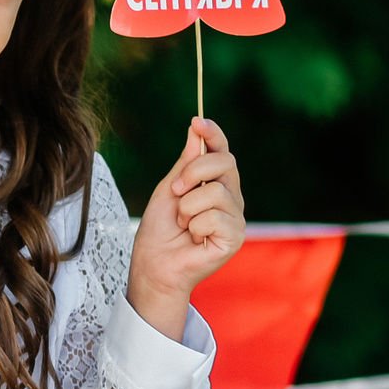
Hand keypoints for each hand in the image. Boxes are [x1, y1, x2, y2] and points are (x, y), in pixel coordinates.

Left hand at [128, 116, 244, 338]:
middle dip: (192, 172)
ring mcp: (235, 217)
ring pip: (216, 191)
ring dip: (187, 208)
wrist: (153, 266)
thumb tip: (196, 129)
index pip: (222, 150)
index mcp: (215, 183)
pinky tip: (193, 238)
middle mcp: (230, 197)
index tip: (198, 121)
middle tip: (175, 192)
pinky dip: (195, 226)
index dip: (213, 133)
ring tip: (182, 224)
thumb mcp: (168, 189)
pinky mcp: (235, 237)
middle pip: (225, 162)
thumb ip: (185, 163)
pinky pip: (216, 216)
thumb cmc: (159, 231)